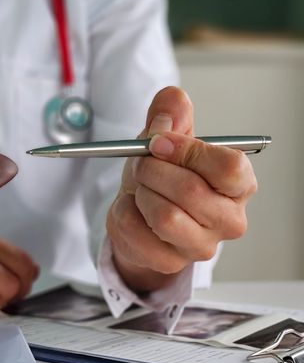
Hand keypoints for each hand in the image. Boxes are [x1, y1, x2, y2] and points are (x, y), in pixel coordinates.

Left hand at [106, 86, 257, 291]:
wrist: (139, 216)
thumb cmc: (161, 179)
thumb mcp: (164, 140)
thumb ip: (171, 115)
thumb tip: (172, 100)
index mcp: (239, 184)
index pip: (229, 167)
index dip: (187, 151)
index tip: (159, 142)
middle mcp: (229, 218)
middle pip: (191, 191)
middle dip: (153, 171)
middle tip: (141, 165)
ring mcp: (202, 245)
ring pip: (165, 216)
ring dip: (141, 194)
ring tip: (140, 189)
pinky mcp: (171, 262)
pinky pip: (138, 232)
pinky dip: (124, 214)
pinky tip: (131, 210)